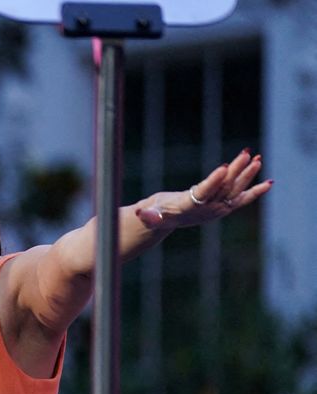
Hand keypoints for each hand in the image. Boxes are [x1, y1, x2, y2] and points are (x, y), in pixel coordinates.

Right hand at [135, 148, 271, 231]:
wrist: (164, 222)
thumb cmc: (154, 214)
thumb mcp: (150, 213)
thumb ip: (148, 215)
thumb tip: (141, 214)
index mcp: (190, 208)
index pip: (204, 193)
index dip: (214, 181)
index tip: (224, 167)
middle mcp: (207, 210)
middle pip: (224, 188)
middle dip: (237, 171)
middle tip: (246, 154)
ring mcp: (217, 208)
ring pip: (235, 189)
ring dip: (247, 174)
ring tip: (257, 157)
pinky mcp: (222, 205)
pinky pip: (242, 199)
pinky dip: (255, 191)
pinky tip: (269, 183)